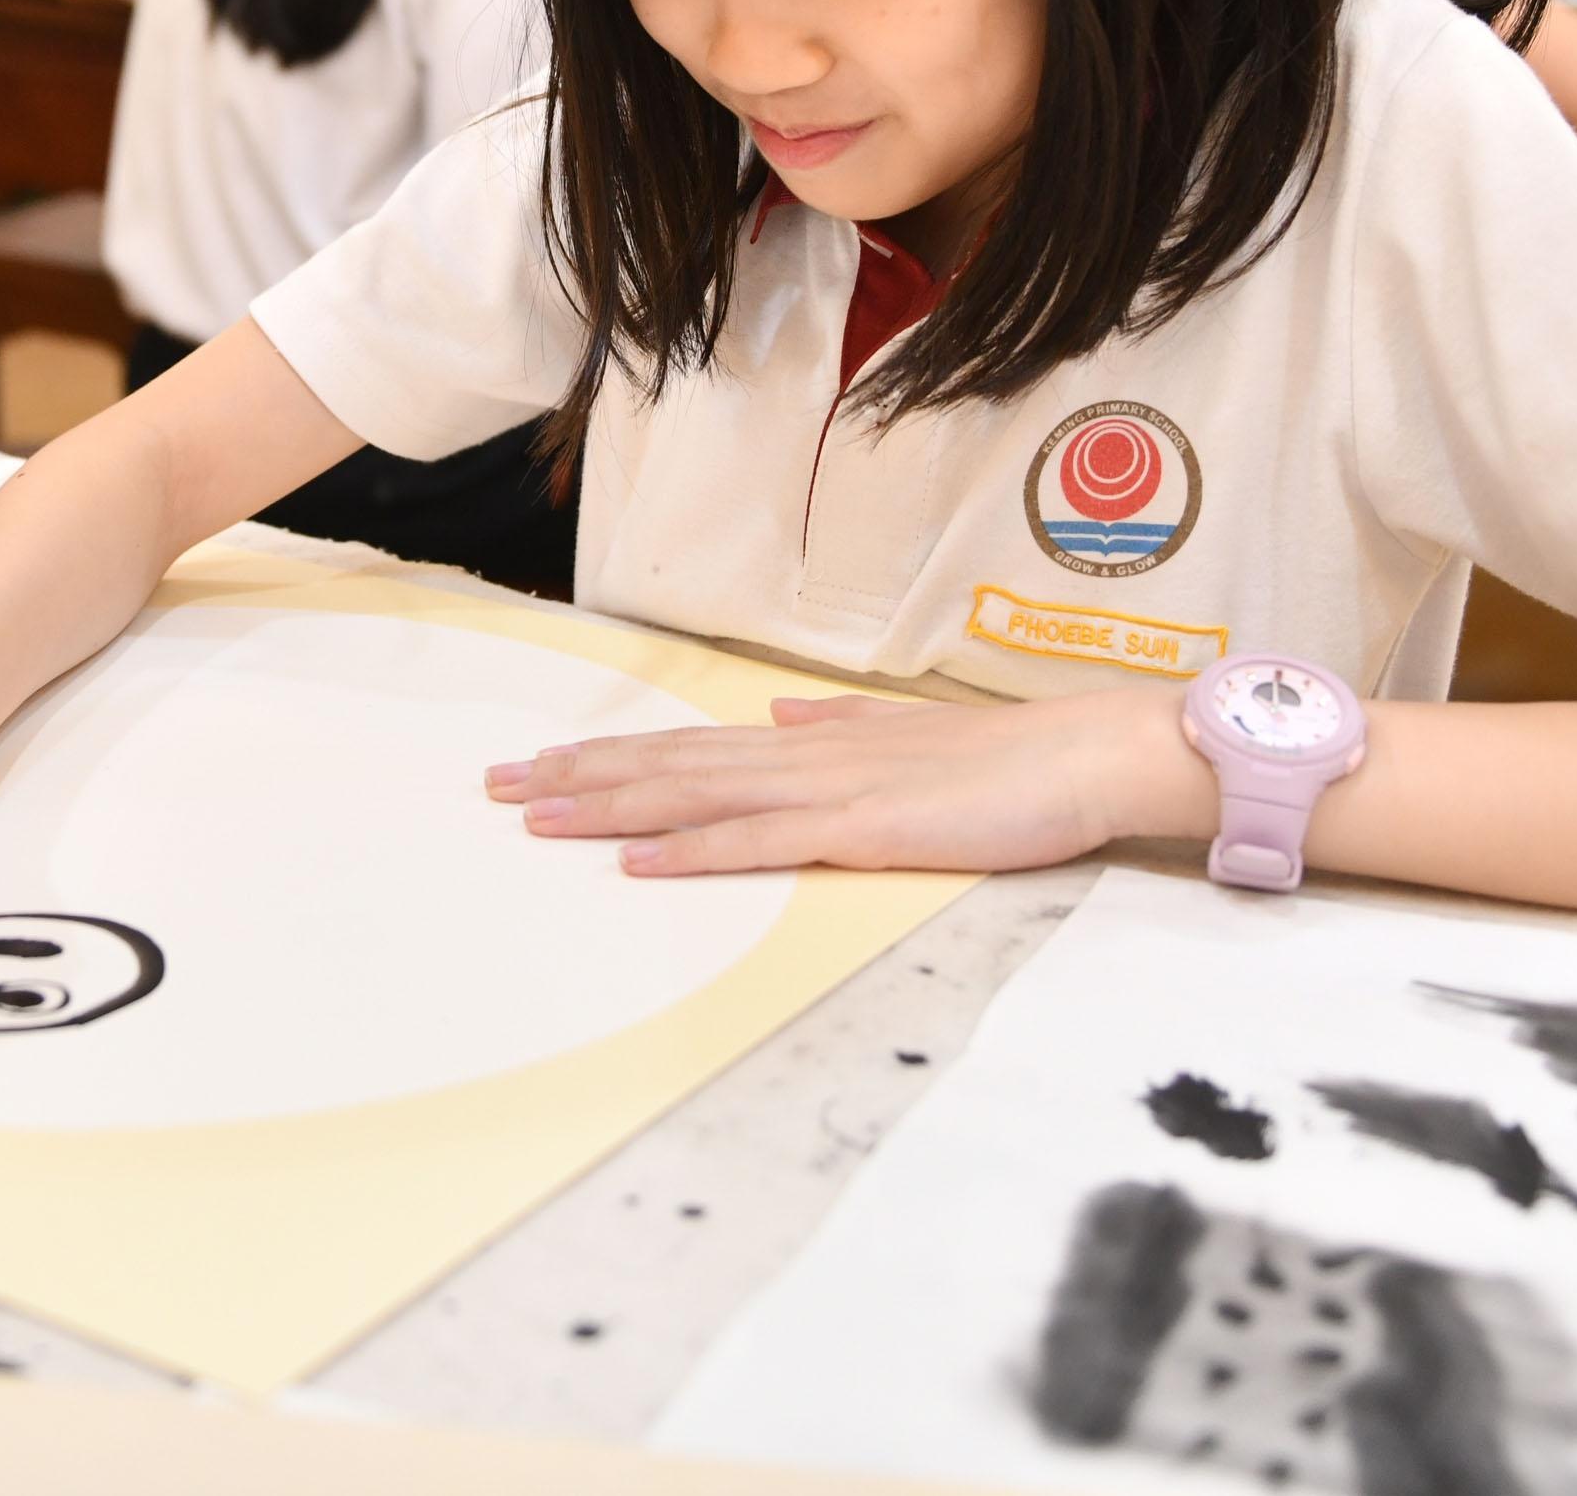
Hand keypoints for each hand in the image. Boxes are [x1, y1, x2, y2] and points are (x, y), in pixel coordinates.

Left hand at [485, 685, 1210, 875]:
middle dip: (576, 775)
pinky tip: (638, 859)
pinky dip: (692, 850)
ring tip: (535, 811)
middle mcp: (803, 755)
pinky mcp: (861, 828)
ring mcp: (828, 789)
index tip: (539, 762)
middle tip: (493, 785)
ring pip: (694, 795)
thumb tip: (775, 716)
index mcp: (811, 742)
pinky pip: (760, 842)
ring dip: (609, 805)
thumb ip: (838, 729)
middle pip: (668, 765)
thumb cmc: (1006, 761)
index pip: (688, 749)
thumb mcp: (906, 740)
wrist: (1083, 756)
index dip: (610, 756)